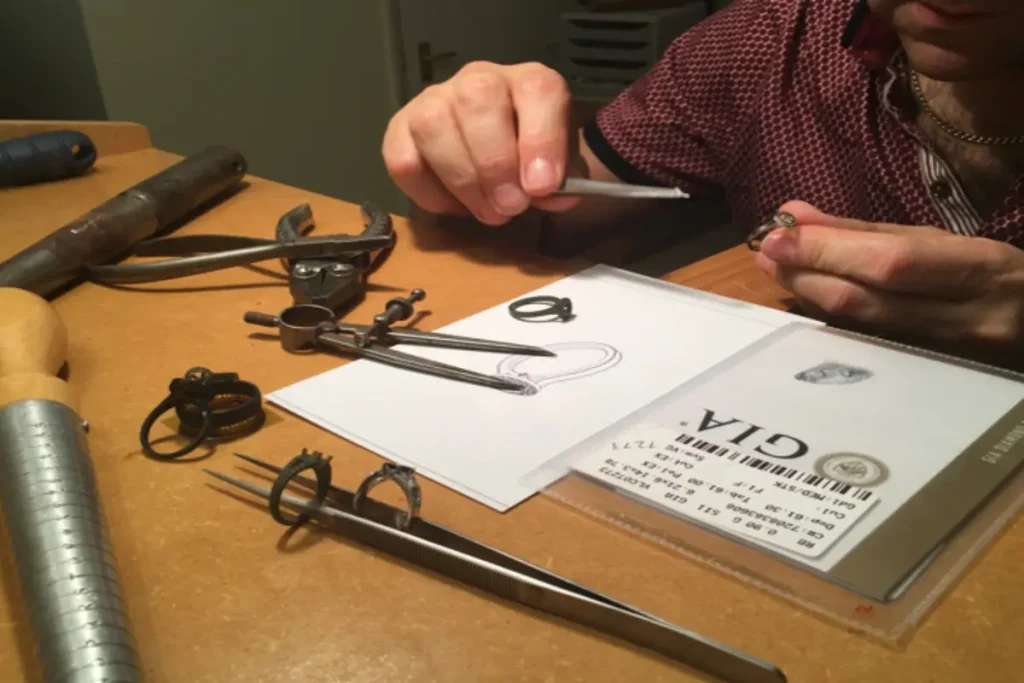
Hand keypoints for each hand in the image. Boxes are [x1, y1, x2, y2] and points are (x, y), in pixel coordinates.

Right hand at [382, 61, 581, 225]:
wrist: (501, 157)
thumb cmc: (533, 160)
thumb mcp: (561, 170)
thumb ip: (564, 181)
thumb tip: (552, 197)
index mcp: (530, 82)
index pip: (537, 91)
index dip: (541, 139)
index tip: (542, 187)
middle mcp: (480, 80)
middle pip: (477, 100)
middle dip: (494, 165)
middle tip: (510, 207)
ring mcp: (435, 100)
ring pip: (432, 125)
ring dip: (461, 180)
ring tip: (486, 212)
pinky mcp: (401, 129)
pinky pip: (403, 159)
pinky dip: (428, 193)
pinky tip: (455, 205)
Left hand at [754, 201, 1023, 350]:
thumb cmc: (996, 276)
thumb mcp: (946, 243)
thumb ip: (869, 231)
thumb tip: (795, 215)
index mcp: (981, 272)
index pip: (891, 263)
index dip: (828, 251)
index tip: (779, 234)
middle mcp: (969, 320)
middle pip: (867, 301)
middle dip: (807, 273)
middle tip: (766, 251)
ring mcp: (953, 360)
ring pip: (863, 329)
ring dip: (809, 295)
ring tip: (775, 269)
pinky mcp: (931, 382)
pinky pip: (868, 347)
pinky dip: (830, 319)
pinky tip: (806, 299)